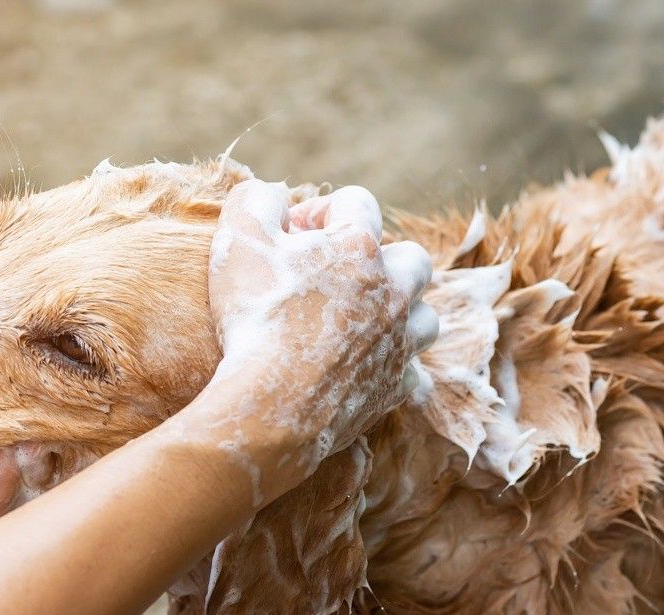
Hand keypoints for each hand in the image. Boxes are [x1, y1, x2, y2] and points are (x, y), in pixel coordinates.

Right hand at [173, 180, 436, 506]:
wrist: (273, 406)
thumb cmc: (257, 318)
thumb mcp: (239, 241)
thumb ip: (255, 201)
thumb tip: (271, 195)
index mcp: (359, 247)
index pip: (357, 202)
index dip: (321, 211)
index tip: (290, 235)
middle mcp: (393, 290)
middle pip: (411, 258)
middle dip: (380, 259)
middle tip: (333, 278)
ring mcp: (399, 341)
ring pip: (424, 316)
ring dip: (399, 312)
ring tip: (358, 322)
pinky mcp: (395, 387)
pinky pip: (412, 375)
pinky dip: (394, 369)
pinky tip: (367, 371)